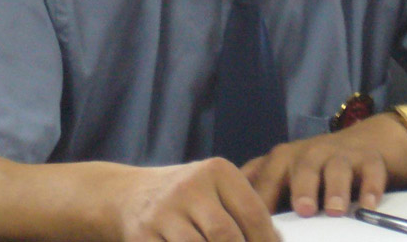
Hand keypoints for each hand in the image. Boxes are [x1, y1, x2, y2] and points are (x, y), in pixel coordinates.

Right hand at [109, 158, 279, 241]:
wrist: (130, 194)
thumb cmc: (187, 197)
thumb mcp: (215, 190)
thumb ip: (244, 212)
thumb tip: (276, 241)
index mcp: (216, 171)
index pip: (252, 213)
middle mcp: (189, 187)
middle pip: (226, 236)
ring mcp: (164, 211)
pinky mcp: (143, 235)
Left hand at [241, 113, 406, 217]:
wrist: (362, 141)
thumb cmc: (312, 168)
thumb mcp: (283, 175)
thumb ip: (260, 192)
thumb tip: (233, 222)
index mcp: (282, 160)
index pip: (266, 178)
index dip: (261, 200)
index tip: (256, 225)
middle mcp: (310, 154)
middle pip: (302, 166)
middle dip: (302, 187)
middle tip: (303, 210)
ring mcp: (340, 155)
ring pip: (336, 168)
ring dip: (335, 188)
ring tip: (335, 211)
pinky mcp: (368, 160)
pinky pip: (371, 171)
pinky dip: (371, 188)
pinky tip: (369, 206)